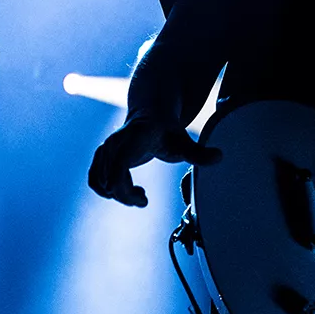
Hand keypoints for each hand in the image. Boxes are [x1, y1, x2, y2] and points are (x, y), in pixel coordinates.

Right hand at [88, 116, 220, 207]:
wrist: (151, 113)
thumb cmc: (169, 130)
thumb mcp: (184, 142)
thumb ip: (199, 153)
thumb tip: (220, 156)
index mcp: (134, 140)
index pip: (118, 167)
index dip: (122, 187)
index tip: (141, 198)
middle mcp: (114, 143)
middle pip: (109, 180)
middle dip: (126, 196)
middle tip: (145, 199)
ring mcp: (104, 149)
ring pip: (100, 182)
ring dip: (118, 195)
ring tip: (139, 194)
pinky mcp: (100, 156)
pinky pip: (94, 181)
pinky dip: (107, 190)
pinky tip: (127, 190)